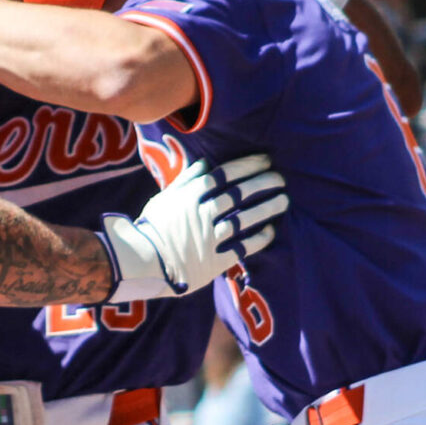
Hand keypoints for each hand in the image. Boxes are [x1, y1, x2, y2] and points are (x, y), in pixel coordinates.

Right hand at [99, 154, 286, 300]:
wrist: (141, 263)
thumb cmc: (151, 228)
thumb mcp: (163, 199)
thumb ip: (185, 180)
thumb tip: (205, 163)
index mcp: (188, 197)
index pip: (223, 175)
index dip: (247, 166)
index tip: (265, 161)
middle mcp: (201, 214)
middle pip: (238, 194)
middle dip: (263, 183)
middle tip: (280, 178)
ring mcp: (208, 238)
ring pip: (244, 219)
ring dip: (267, 208)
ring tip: (284, 201)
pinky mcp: (213, 261)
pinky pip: (241, 248)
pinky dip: (258, 238)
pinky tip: (270, 230)